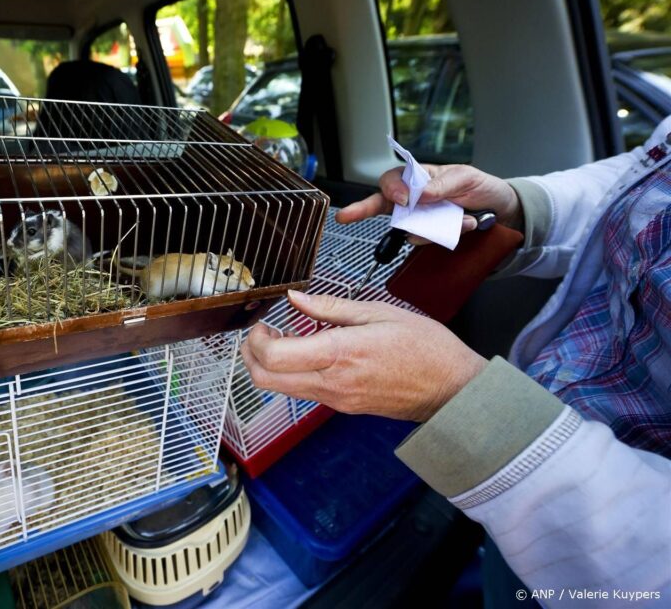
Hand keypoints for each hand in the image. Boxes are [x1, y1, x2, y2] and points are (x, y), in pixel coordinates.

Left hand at [241, 291, 486, 421]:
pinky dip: (293, 373)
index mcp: (340, 354)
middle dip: (251, 356)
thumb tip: (295, 298)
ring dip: (270, 365)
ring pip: (282, 389)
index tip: (262, 322)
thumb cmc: (426, 347)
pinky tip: (307, 352)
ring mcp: (337, 400)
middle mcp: (332, 383)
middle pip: (266, 380)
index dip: (256, 340)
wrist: (454, 389)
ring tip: (284, 338)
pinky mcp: (343, 407)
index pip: (275, 357)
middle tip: (260, 333)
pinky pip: (304, 392)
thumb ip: (330, 307)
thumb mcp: (379, 312)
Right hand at [335, 164, 522, 242]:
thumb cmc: (481, 187)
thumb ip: (442, 184)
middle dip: (361, 210)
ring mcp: (420, 220)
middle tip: (346, 216)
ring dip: (433, 227)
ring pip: (408, 228)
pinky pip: (427, 240)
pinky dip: (448, 234)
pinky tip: (467, 225)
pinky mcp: (430, 236)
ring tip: (465, 219)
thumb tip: (420, 193)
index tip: (401, 198)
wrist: (502, 211)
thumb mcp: (466, 177)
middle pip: (381, 204)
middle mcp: (413, 200)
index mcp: (419, 178)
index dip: (391, 188)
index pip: (393, 179)